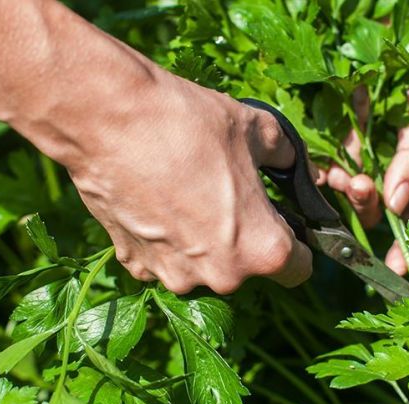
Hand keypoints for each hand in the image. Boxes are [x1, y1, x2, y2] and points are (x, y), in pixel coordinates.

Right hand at [48, 70, 312, 294]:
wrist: (109, 120)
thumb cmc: (190, 124)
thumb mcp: (256, 130)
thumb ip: (285, 156)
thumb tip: (293, 163)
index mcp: (263, 250)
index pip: (299, 269)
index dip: (298, 242)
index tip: (283, 222)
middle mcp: (222, 277)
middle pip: (248, 268)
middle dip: (245, 238)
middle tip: (228, 194)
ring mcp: (174, 276)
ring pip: (204, 266)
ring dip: (204, 241)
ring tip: (188, 192)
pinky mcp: (136, 266)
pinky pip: (166, 260)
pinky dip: (166, 239)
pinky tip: (157, 199)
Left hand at [317, 85, 408, 274]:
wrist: (361, 39)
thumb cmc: (400, 73)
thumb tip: (396, 207)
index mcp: (408, 168)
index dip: (408, 248)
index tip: (396, 268)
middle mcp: (381, 170)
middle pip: (374, 207)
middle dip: (365, 202)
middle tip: (358, 185)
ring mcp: (349, 160)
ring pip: (345, 192)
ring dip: (343, 186)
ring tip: (342, 169)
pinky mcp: (316, 149)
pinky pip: (316, 171)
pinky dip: (317, 172)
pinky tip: (320, 164)